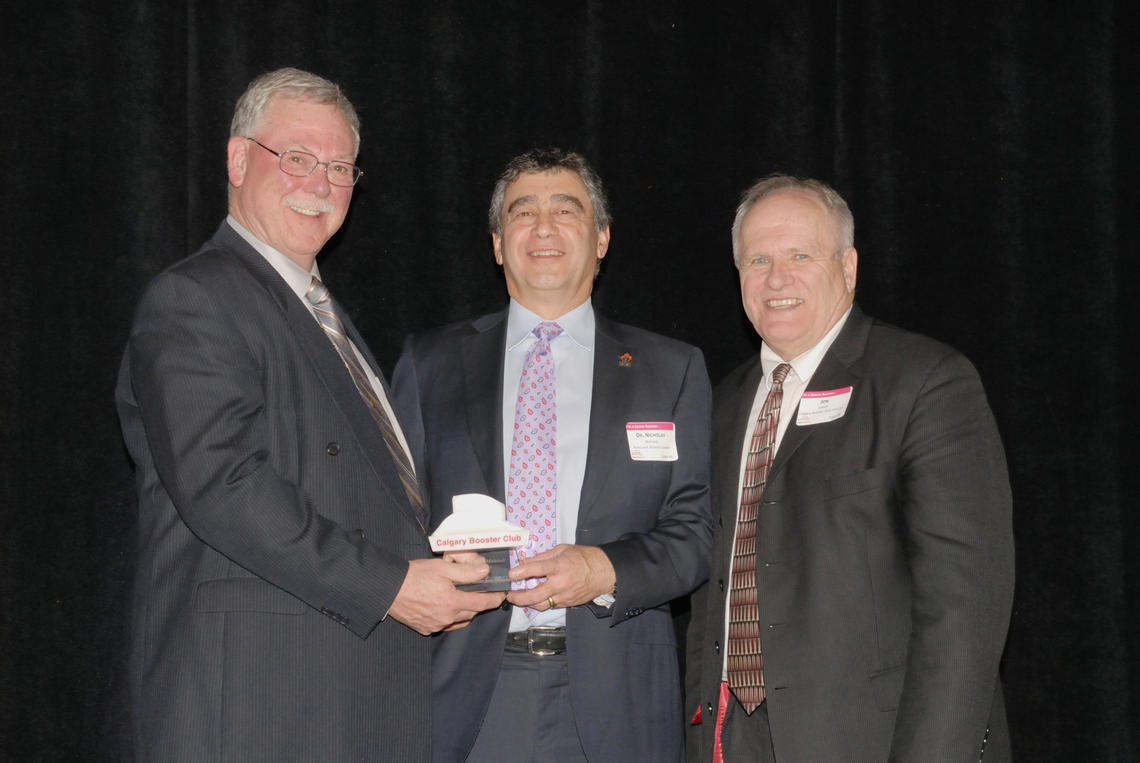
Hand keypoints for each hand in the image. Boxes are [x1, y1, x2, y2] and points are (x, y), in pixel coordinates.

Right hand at [388, 557, 504, 634]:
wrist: (388, 588)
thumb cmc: (414, 575)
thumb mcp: (443, 568)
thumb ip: (466, 572)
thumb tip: (485, 573)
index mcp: (452, 602)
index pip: (481, 604)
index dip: (494, 599)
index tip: (501, 596)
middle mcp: (446, 618)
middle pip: (471, 613)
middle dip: (477, 603)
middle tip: (478, 591)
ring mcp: (435, 625)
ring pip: (458, 620)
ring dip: (464, 611)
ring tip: (461, 598)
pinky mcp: (425, 628)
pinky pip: (444, 625)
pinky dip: (449, 617)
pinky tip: (444, 606)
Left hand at [506, 544, 615, 610]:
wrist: (604, 572)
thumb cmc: (584, 558)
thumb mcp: (563, 550)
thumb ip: (543, 557)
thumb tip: (525, 562)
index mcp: (560, 566)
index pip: (537, 569)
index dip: (522, 572)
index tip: (511, 574)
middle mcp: (561, 583)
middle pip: (535, 595)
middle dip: (519, 597)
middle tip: (510, 595)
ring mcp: (565, 595)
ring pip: (541, 605)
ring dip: (528, 603)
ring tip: (519, 599)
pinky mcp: (568, 603)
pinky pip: (551, 605)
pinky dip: (541, 602)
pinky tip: (535, 598)